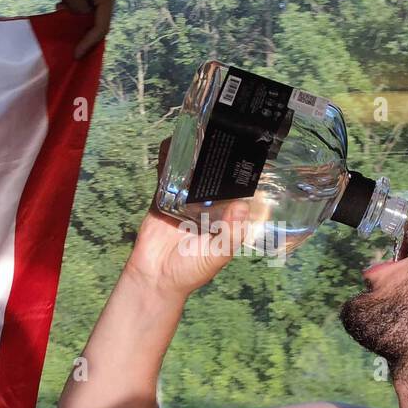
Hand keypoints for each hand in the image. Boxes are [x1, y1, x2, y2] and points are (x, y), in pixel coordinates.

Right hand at [123, 137, 251, 298]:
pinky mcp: (163, 198)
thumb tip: (241, 205)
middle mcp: (207, 206)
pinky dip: (169, 160)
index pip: (238, 193)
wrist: (155, 277)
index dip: (245, 176)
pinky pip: (167, 176)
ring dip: (195, 155)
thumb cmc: (191, 269)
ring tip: (202, 129)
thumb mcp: (218, 254)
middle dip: (220, 159)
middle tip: (226, 131)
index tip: (253, 154)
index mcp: (225, 218)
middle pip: (215, 177)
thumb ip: (231, 233)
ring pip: (192, 173)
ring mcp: (185, 200)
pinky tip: (172, 142)